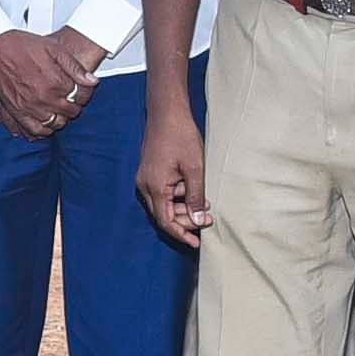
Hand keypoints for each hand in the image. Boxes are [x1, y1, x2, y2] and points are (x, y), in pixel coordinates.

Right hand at [0, 27, 94, 140]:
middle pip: (69, 112)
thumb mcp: (54, 49)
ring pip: (54, 123)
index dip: (83, 94)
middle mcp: (44, 97)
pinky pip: (33, 129)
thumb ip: (74, 67)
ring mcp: (29, 106)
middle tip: (72, 101)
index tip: (81, 92)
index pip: (79, 96)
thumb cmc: (22, 45)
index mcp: (55, 81)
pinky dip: (43, 130)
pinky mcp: (16, 111)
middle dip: (74, 106)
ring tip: (60, 112)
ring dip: (61, 119)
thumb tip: (92, 81)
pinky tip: (46, 124)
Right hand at [136, 99, 211, 242]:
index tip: (196, 243)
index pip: (165, 221)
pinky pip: (163, 193)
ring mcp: (146, 179)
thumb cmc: (181, 136)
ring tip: (205, 204)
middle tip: (208, 219)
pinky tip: (193, 191)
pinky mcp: (150, 172)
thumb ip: (196, 196)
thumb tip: (198, 220)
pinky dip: (178, 196)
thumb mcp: (194, 168)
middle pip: (164, 215)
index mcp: (154, 187)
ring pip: (164, 204)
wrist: (166, 112)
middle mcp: (145, 186)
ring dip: (184, 208)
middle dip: (186, 220)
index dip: (181, 234)